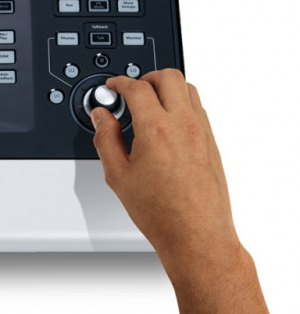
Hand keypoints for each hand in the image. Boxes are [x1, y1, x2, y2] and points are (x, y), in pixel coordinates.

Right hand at [91, 69, 237, 265]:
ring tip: (150, 102)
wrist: (197, 237)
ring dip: (166, 87)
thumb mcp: (118, 175)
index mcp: (156, 129)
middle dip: (145, 77)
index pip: (136, 87)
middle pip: (167, 76)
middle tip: (132, 90)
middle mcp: (183, 125)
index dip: (119, 82)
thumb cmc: (162, 213)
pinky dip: (181, 103)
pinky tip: (168, 121)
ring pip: (187, 88)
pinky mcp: (212, 143)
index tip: (112, 87)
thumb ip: (105, 138)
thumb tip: (101, 117)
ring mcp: (202, 132)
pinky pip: (198, 108)